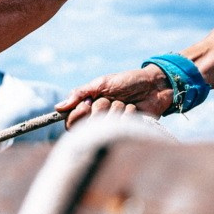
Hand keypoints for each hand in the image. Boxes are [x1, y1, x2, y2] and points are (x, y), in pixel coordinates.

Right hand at [57, 66, 174, 128]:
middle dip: (102, 107)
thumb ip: (80, 93)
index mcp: (89, 109)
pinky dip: (129, 114)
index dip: (78, 116)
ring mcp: (113, 127)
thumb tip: (58, 107)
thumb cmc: (127, 81)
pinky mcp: (128, 131)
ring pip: (106, 126)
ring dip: (117, 109)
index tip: (88, 105)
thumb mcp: (102, 83)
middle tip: (112, 99)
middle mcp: (99, 120)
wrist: (154, 85)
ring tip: (126, 102)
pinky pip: (123, 127)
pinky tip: (135, 108)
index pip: (71, 123)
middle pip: (89, 125)